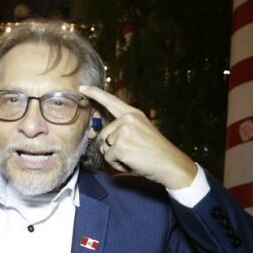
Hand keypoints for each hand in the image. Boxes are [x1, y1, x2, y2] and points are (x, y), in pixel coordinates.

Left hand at [79, 85, 197, 189]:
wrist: (169, 163)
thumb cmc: (155, 151)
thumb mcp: (141, 131)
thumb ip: (123, 129)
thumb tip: (101, 138)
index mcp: (133, 114)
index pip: (110, 101)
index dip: (95, 94)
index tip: (82, 88)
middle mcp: (127, 119)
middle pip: (103, 134)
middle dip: (112, 147)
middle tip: (132, 151)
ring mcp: (123, 132)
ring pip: (104, 147)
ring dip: (115, 156)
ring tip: (133, 157)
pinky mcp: (120, 146)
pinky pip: (108, 157)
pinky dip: (117, 164)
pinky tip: (131, 163)